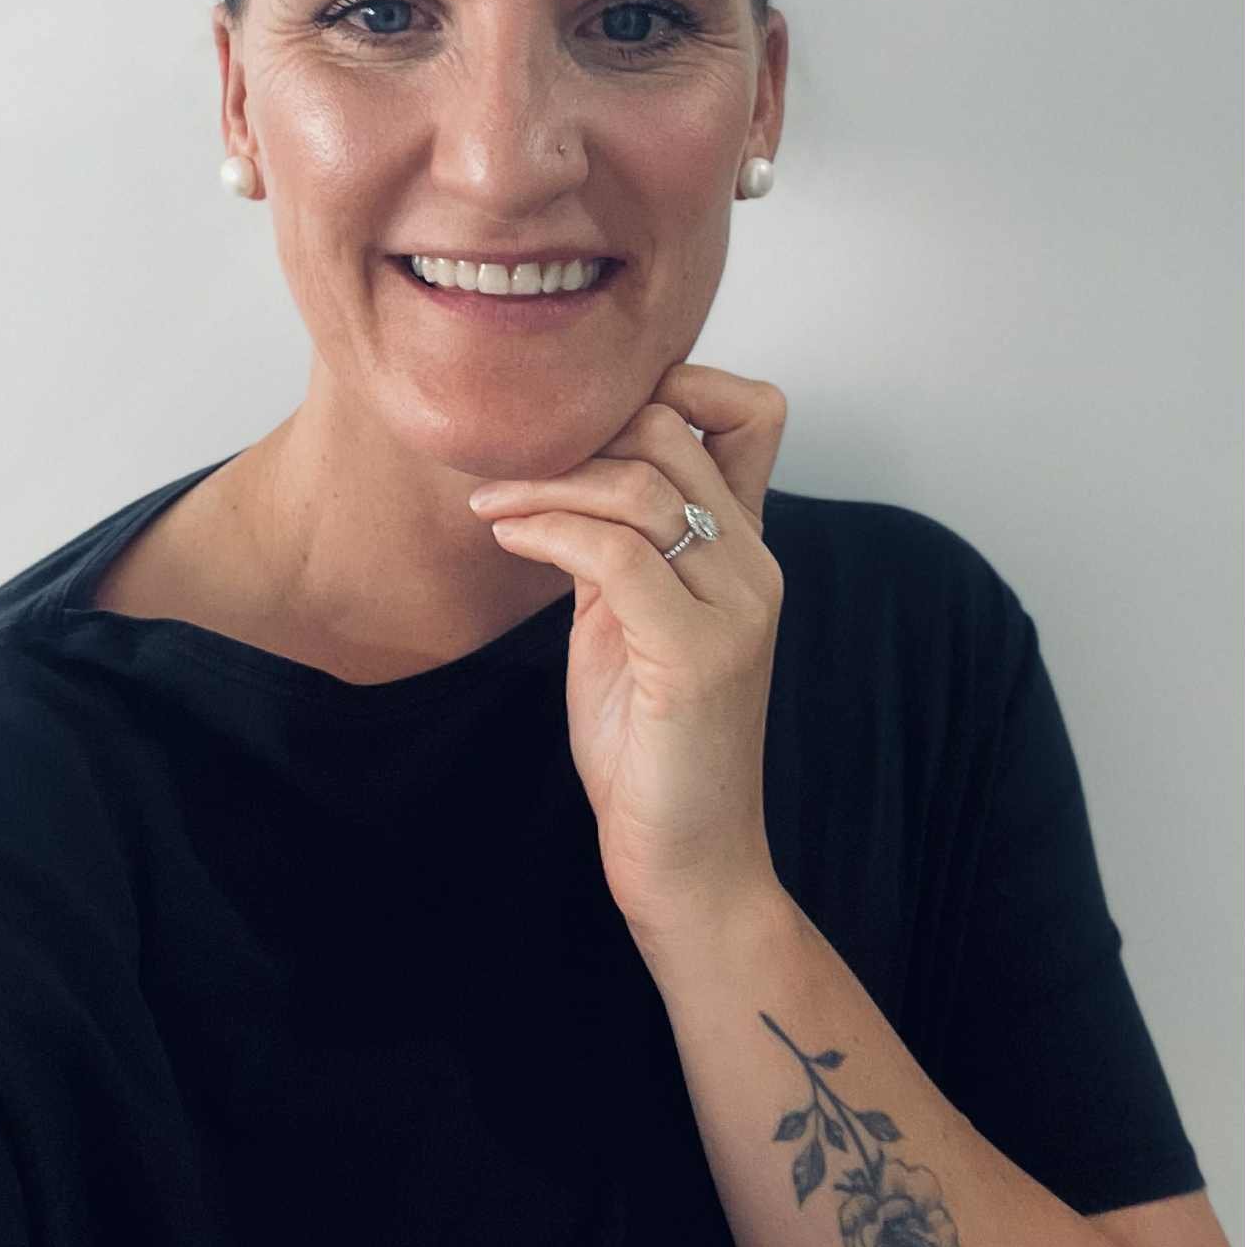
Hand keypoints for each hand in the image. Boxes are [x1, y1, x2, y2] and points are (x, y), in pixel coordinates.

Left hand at [467, 362, 787, 948]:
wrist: (686, 862)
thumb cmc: (649, 745)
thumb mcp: (628, 620)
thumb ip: (618, 546)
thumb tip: (563, 474)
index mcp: (745, 549)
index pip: (751, 411)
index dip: (674, 383)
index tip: (583, 419)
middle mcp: (755, 564)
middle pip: (674, 431)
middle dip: (579, 434)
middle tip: (510, 468)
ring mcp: (736, 607)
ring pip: (640, 486)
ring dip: (545, 484)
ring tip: (492, 506)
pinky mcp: (698, 655)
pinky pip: (616, 555)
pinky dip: (549, 533)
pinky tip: (509, 540)